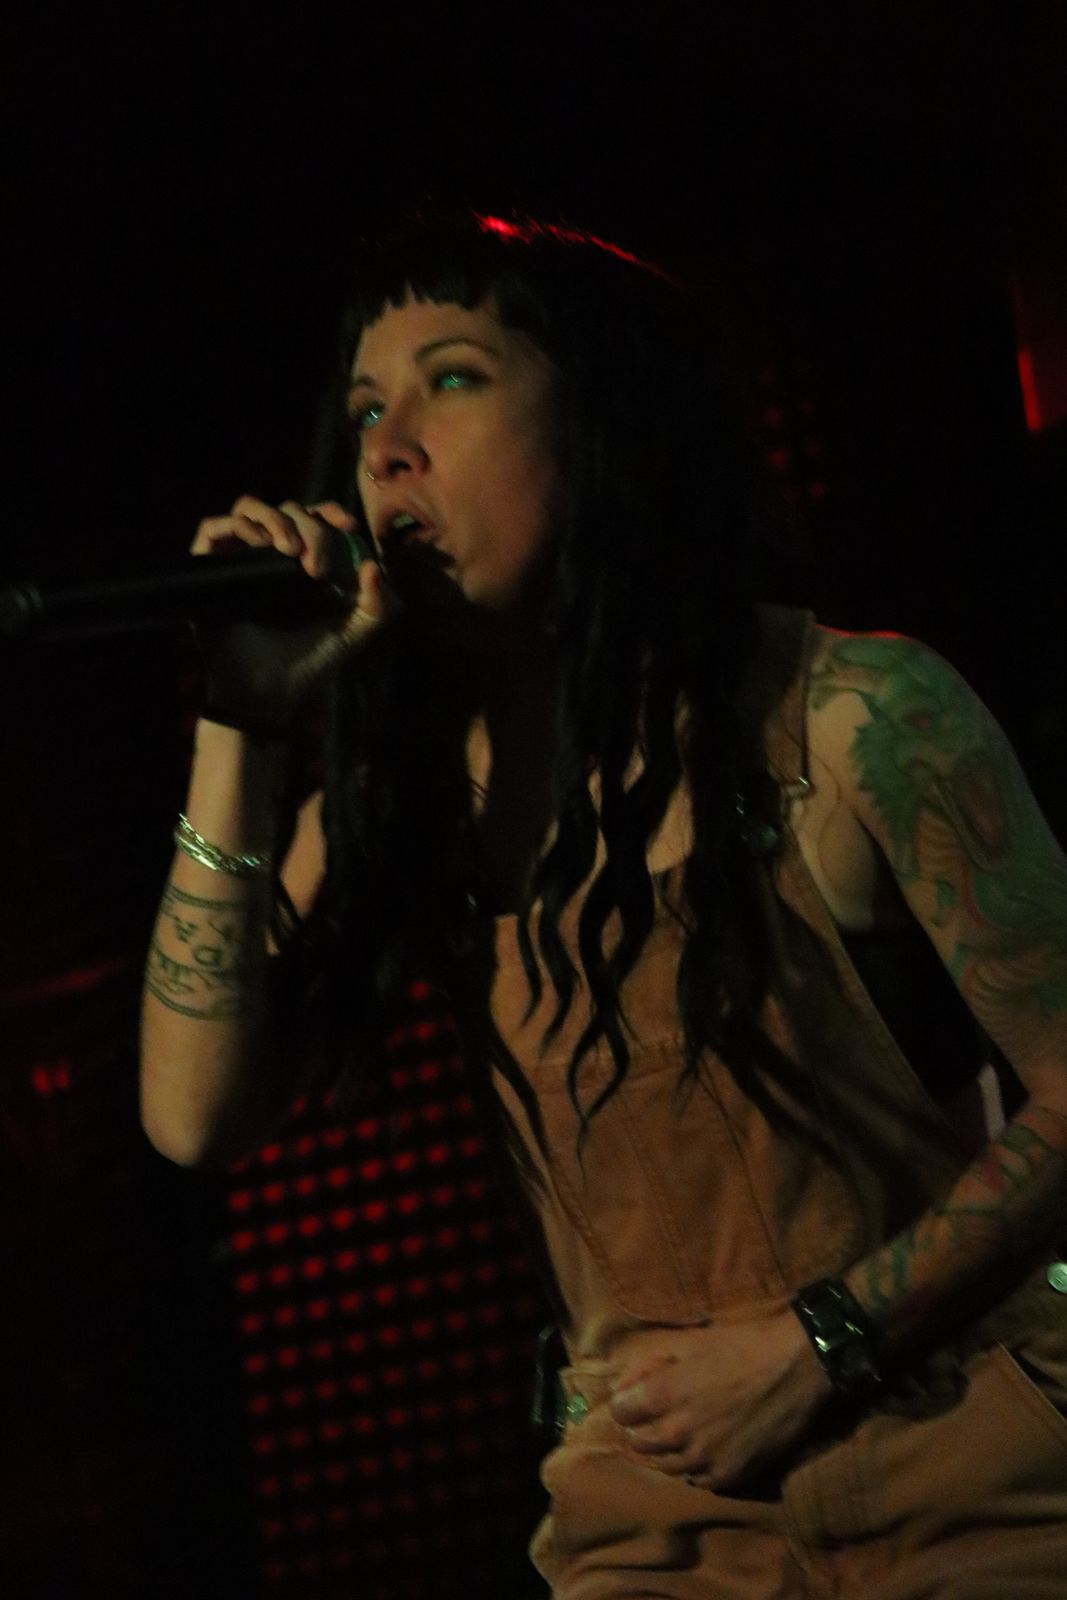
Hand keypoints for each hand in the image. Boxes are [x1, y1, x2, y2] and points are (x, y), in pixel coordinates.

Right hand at [190, 495, 400, 720]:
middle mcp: (270, 555)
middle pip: (289, 510)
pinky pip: (212, 527)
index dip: (332, 512)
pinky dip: (235, 526)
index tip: (349, 527)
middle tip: (316, 568)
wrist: (266, 691)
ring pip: (249, 508)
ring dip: (274, 518)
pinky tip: (256, 546)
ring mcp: (238, 560)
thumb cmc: (305, 664)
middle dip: (311, 528)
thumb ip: (376, 607)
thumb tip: (373, 566)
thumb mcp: (350, 634)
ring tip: (287, 549)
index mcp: (303, 563)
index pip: (316, 517)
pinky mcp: (209, 570)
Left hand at [608, 1309, 833, 1491]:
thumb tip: (623, 1384)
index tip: (635, 1399)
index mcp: (662, 1395)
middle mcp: (676, 1432)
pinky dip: (697, 1468)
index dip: (626, 1403)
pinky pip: (699, 1481)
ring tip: (682, 1435)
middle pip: (639, 1444)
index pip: (619, 1412)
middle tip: (656, 1418)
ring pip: (666, 1467)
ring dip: (667, 1452)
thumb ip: (651, 1366)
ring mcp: (703, 1458)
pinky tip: (706, 1451)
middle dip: (642, 1429)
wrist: (795, 1367)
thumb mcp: (690, 1343)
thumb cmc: (741, 1346)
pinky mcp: (730, 1475)